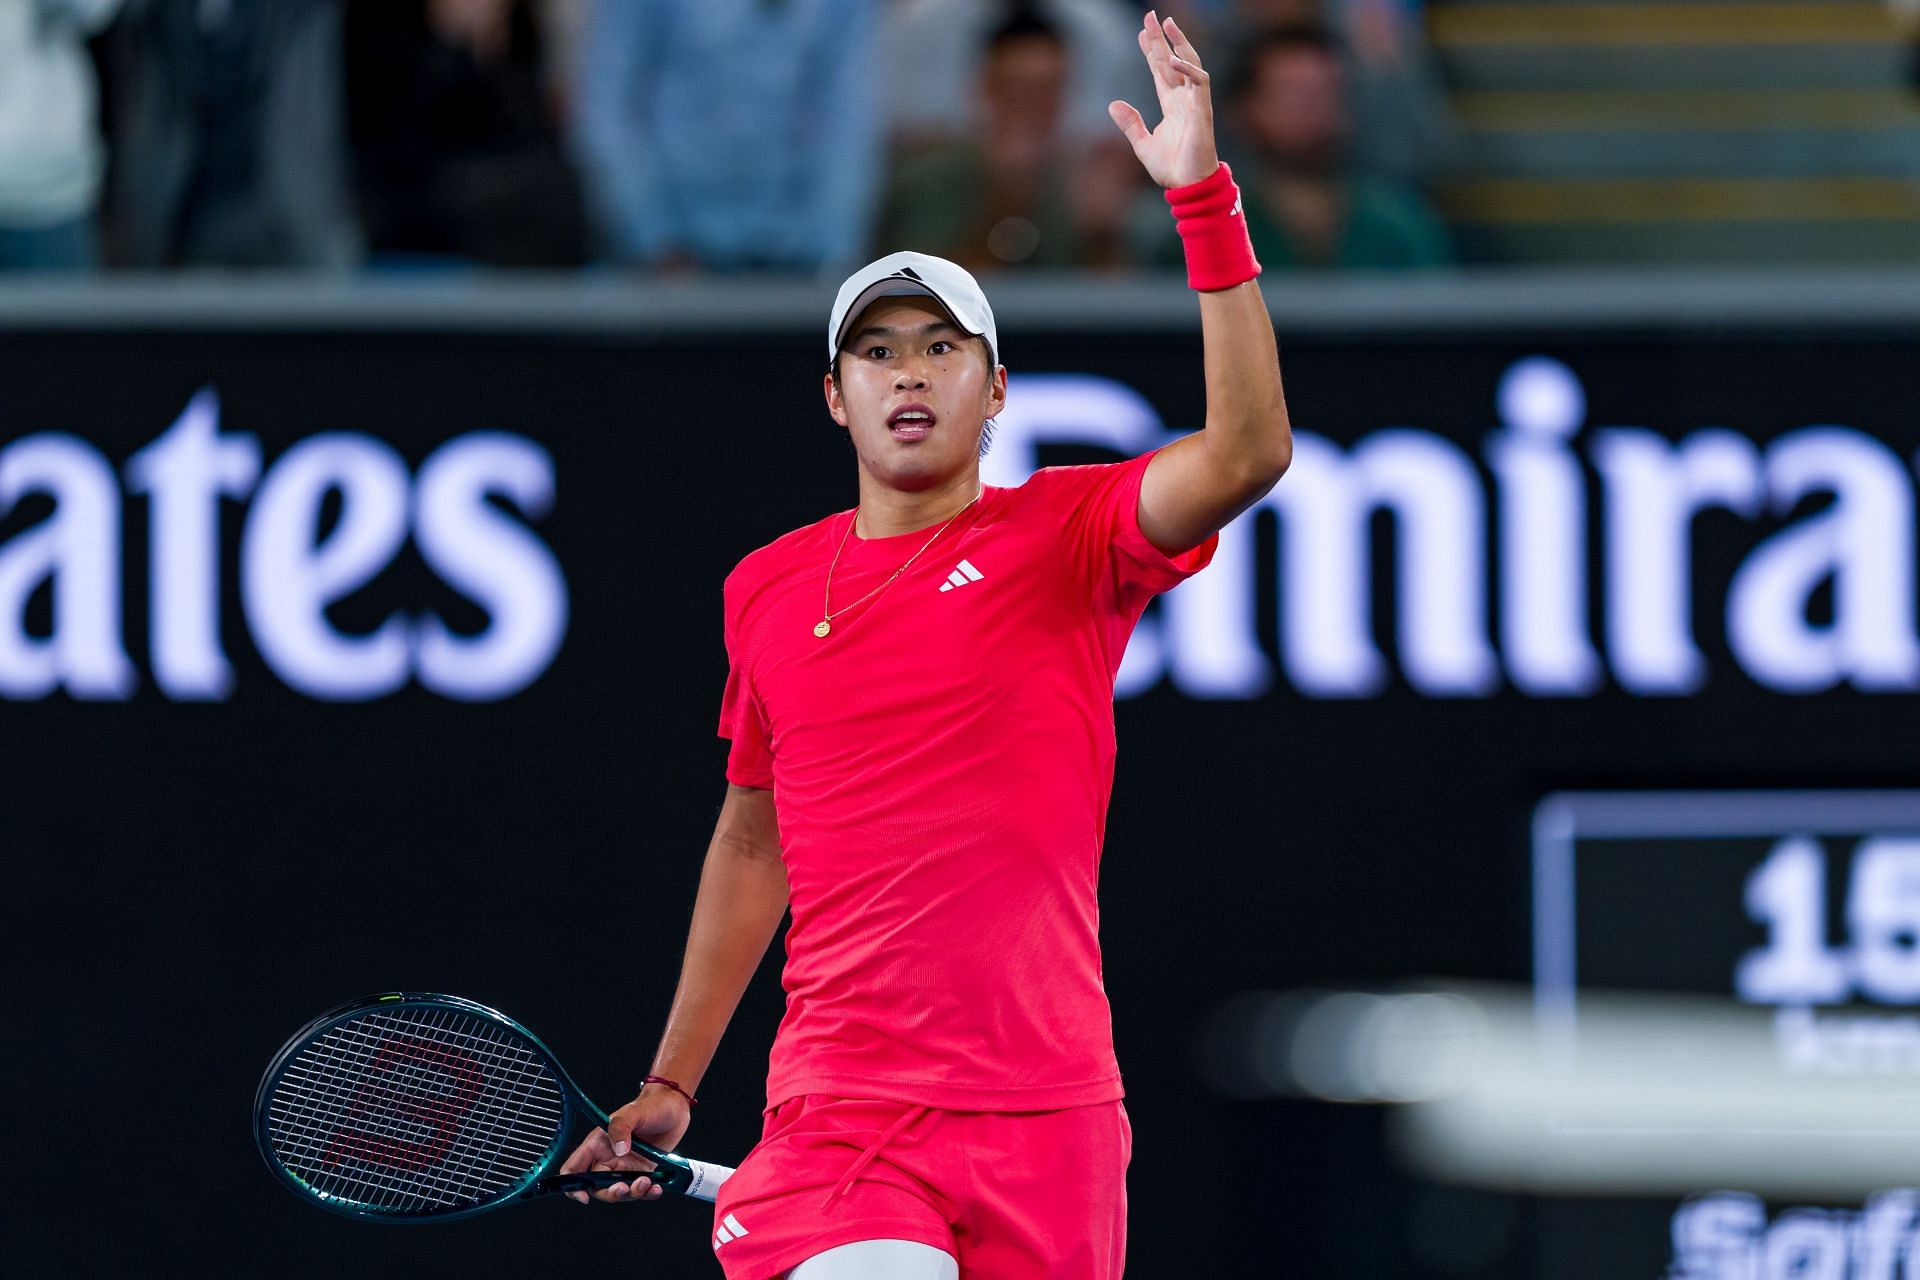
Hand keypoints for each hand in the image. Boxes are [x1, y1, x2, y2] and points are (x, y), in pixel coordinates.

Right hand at [555, 1087, 690, 1204]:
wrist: (675, 1108)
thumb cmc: (650, 1106)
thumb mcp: (632, 1112)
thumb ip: (620, 1127)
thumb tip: (619, 1150)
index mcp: (597, 1145)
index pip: (574, 1169)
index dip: (573, 1185)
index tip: (584, 1196)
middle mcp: (608, 1159)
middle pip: (597, 1187)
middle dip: (609, 1193)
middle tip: (623, 1188)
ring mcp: (626, 1168)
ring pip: (620, 1192)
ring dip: (631, 1193)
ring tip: (646, 1182)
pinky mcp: (643, 1173)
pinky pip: (640, 1191)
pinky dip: (647, 1193)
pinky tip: (655, 1188)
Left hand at [1108, 10, 1219, 189]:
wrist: (1188, 186)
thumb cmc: (1171, 169)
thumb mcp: (1142, 144)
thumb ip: (1130, 124)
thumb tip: (1113, 104)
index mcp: (1171, 105)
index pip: (1161, 70)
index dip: (1151, 51)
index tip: (1141, 33)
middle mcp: (1184, 99)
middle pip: (1172, 60)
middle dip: (1161, 38)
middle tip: (1150, 16)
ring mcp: (1195, 102)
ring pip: (1189, 63)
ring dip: (1178, 43)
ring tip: (1167, 24)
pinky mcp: (1203, 110)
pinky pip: (1199, 82)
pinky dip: (1188, 69)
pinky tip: (1173, 59)